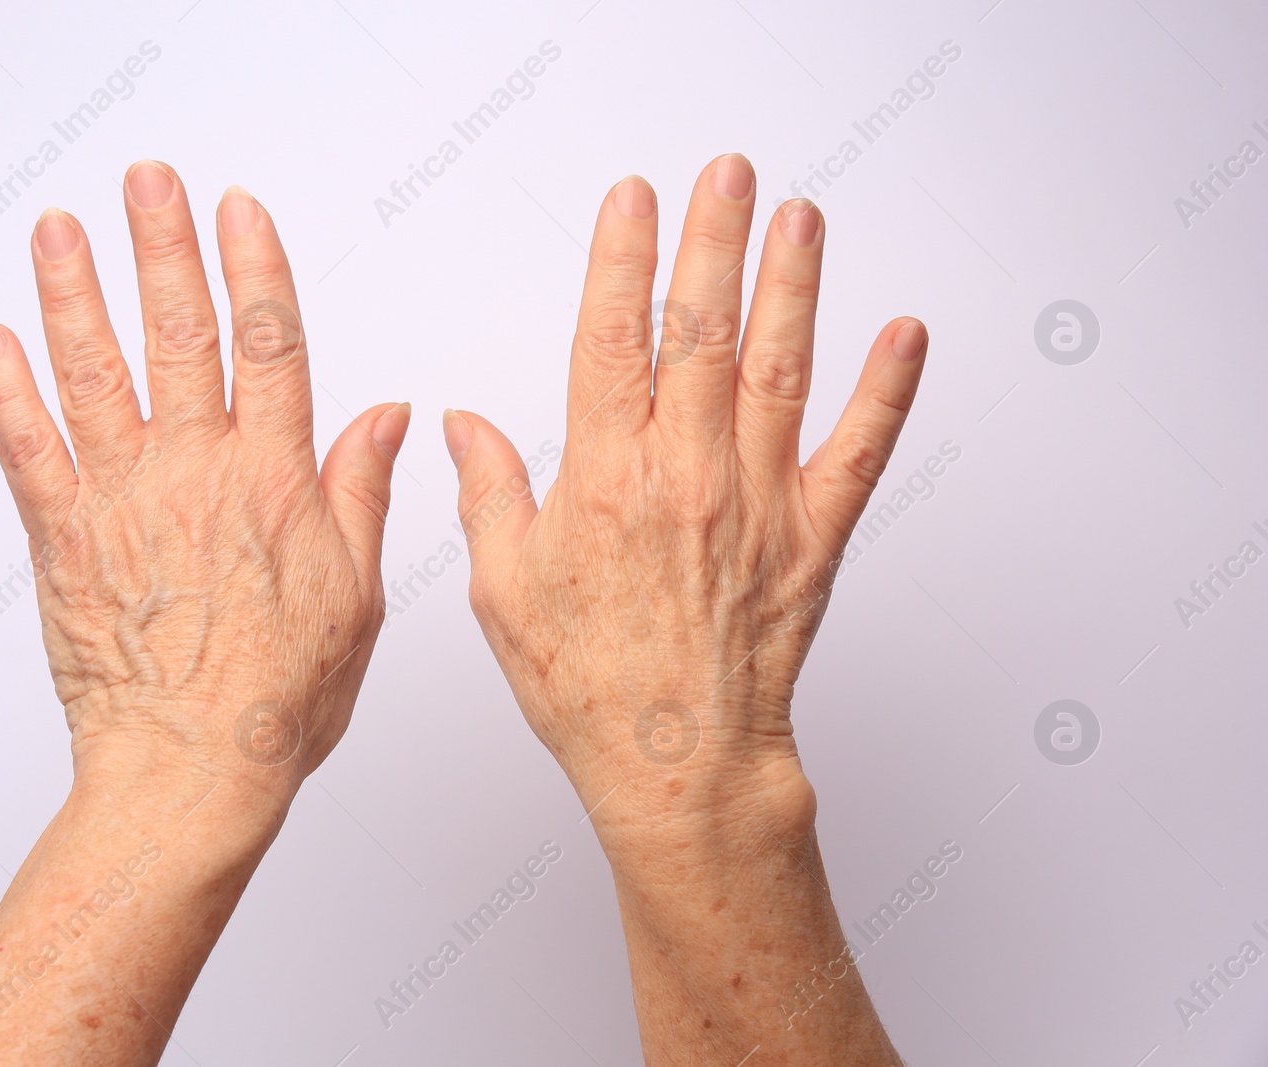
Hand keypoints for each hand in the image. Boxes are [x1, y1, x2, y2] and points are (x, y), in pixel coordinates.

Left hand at [0, 162, 410, 810]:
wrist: (192, 771)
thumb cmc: (279, 700)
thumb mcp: (357, 594)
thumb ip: (363, 492)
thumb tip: (390, 415)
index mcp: (275, 484)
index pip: (271, 346)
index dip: (256, 268)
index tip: (238, 210)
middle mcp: (198, 477)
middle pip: (181, 336)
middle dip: (163, 248)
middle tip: (146, 182)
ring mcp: (124, 504)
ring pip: (96, 375)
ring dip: (75, 294)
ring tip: (60, 229)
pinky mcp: (64, 542)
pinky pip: (28, 452)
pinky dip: (6, 393)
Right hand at [445, 156, 921, 1063]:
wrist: (678, 763)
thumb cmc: (590, 685)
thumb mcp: (504, 590)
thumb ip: (491, 495)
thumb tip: (465, 427)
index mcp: (605, 480)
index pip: (611, 340)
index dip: (619, 258)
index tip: (631, 199)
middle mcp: (686, 475)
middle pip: (702, 331)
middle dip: (713, 240)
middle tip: (727, 174)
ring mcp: (757, 502)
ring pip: (778, 369)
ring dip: (792, 286)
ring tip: (800, 218)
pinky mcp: (813, 537)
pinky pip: (859, 451)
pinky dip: (887, 390)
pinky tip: (904, 333)